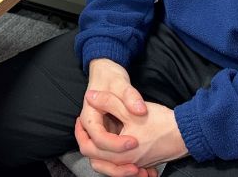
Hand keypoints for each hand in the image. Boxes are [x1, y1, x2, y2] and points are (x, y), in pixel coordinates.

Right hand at [75, 59, 148, 173]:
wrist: (106, 71)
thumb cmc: (110, 76)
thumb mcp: (121, 85)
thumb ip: (130, 97)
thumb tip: (140, 110)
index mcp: (90, 117)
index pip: (98, 138)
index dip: (115, 143)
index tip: (134, 142)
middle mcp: (92, 129)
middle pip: (95, 155)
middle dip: (116, 167)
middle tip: (136, 169)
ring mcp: (101, 135)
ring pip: (104, 161)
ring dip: (121, 171)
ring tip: (143, 173)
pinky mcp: (110, 137)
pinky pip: (114, 158)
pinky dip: (127, 167)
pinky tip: (147, 170)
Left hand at [75, 92, 186, 175]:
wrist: (184, 133)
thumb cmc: (160, 122)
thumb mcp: (131, 110)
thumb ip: (109, 103)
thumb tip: (90, 96)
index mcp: (119, 152)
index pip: (89, 148)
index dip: (81, 132)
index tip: (79, 120)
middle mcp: (124, 163)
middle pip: (96, 160)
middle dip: (88, 143)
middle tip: (83, 128)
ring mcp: (133, 164)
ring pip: (108, 165)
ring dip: (99, 153)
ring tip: (95, 136)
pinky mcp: (141, 163)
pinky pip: (121, 166)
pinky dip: (112, 159)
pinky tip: (112, 146)